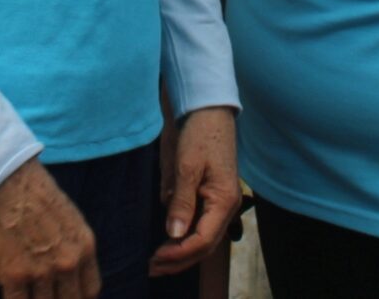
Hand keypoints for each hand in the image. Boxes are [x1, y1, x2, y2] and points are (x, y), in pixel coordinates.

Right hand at [0, 159, 98, 298]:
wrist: (7, 182)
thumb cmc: (38, 196)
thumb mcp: (72, 220)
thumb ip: (76, 249)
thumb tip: (73, 273)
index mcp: (85, 248)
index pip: (90, 292)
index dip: (78, 298)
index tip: (67, 296)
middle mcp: (67, 263)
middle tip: (47, 294)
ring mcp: (41, 272)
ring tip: (30, 293)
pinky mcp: (14, 275)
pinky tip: (14, 294)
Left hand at [150, 107, 237, 276]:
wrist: (208, 109)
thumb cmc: (200, 134)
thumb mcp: (187, 166)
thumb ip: (181, 201)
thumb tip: (175, 233)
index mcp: (224, 201)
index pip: (202, 240)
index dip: (178, 253)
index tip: (155, 258)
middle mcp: (226, 207)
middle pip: (204, 246)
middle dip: (179, 260)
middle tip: (151, 267)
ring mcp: (220, 203)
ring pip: (203, 239)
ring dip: (181, 253)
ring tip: (157, 261)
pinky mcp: (211, 196)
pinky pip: (200, 226)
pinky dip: (184, 238)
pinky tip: (168, 242)